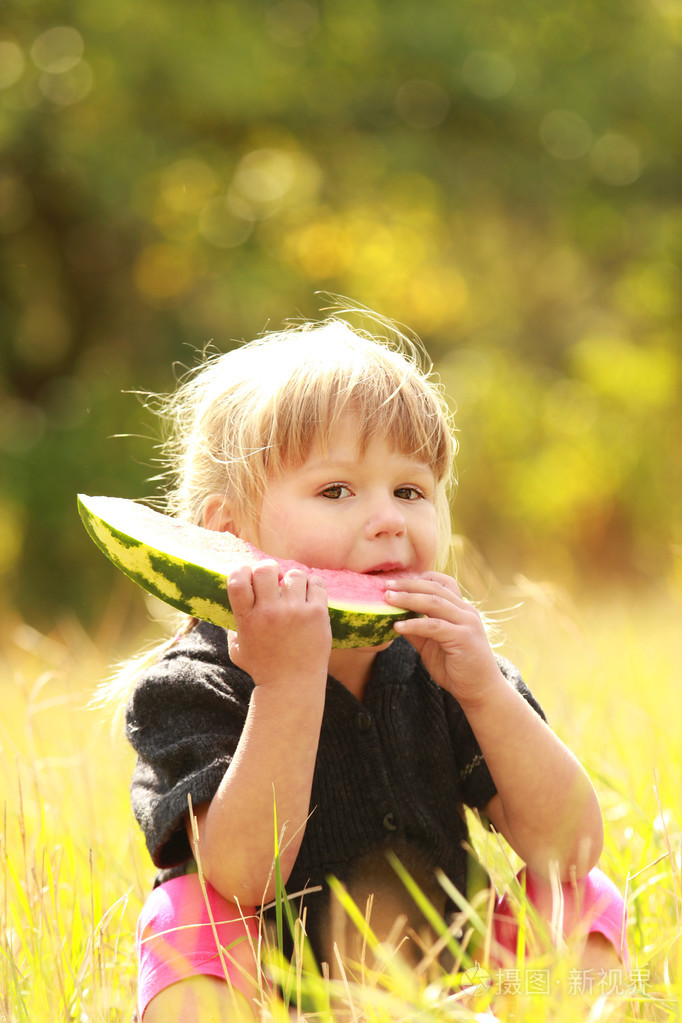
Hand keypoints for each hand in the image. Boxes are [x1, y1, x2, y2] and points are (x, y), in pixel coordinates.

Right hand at [226, 561, 331, 688]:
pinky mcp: (317, 614)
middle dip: (269, 570)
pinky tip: (309, 597)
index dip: (241, 570)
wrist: (293, 686)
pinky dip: (313, 586)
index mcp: (247, 619)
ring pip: (294, 574)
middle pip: (266, 569)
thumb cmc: (263, 668)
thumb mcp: (238, 649)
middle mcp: (269, 612)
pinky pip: (316, 583)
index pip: (237, 580)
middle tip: (274, 581)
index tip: (249, 576)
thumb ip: (233, 626)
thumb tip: (235, 601)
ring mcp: (295, 612)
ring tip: (294, 593)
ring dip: (293, 581)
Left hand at [384, 572, 502, 706]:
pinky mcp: (463, 638)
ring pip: (433, 602)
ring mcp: (466, 623)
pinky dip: (414, 624)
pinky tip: (397, 626)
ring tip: (387, 599)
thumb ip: (417, 631)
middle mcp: (465, 611)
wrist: (481, 690)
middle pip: (434, 588)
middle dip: (407, 584)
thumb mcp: (431, 645)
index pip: (442, 582)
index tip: (397, 581)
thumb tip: (394, 620)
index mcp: (460, 609)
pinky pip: (433, 626)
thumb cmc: (457, 667)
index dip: (419, 578)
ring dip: (408, 598)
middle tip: (385, 585)